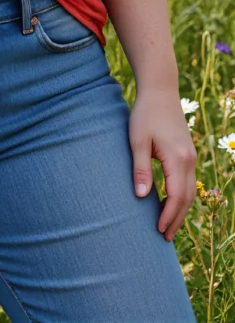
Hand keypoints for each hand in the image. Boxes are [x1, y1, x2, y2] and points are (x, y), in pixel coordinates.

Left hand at [128, 89, 196, 242]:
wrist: (160, 90)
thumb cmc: (145, 114)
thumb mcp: (137, 140)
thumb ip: (141, 168)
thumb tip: (142, 197)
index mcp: (178, 158)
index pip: (176, 196)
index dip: (168, 216)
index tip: (158, 230)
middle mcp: (189, 160)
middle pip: (187, 198)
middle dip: (177, 219)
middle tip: (164, 237)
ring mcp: (191, 156)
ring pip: (190, 190)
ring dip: (181, 209)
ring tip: (168, 225)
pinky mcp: (187, 152)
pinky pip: (188, 181)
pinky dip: (182, 196)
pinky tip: (171, 201)